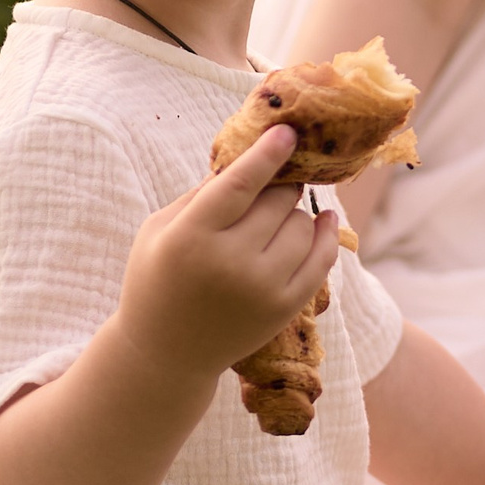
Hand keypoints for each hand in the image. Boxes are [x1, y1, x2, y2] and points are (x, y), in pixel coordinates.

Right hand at [117, 124, 337, 377]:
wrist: (166, 353)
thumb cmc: (158, 278)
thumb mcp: (159, 230)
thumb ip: (201, 193)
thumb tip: (248, 157)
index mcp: (191, 237)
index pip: (238, 184)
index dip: (267, 154)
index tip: (288, 131)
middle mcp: (229, 263)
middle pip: (277, 201)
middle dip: (278, 186)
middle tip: (271, 187)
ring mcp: (262, 288)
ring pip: (302, 225)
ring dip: (293, 213)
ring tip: (272, 220)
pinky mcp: (285, 308)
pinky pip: (322, 259)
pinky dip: (326, 234)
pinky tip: (323, 221)